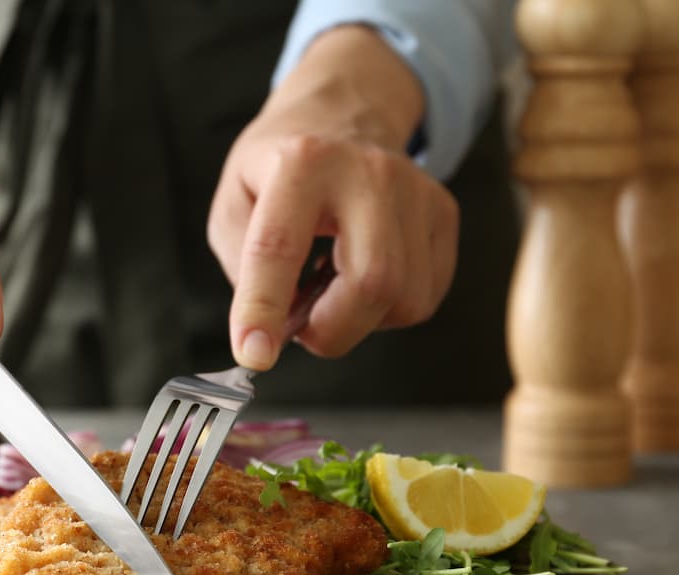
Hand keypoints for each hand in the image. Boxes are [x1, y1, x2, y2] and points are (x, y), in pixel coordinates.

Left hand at [208, 26, 458, 370]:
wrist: (344, 115)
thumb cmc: (279, 171)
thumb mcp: (235, 203)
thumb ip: (244, 268)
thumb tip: (272, 331)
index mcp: (302, 163)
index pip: (279, 246)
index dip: (263, 307)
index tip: (254, 354)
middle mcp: (369, 173)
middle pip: (372, 282)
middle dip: (332, 330)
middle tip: (302, 328)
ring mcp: (417, 191)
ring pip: (403, 300)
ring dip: (357, 320)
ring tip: (330, 289)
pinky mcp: (444, 214)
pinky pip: (423, 297)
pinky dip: (386, 309)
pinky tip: (361, 277)